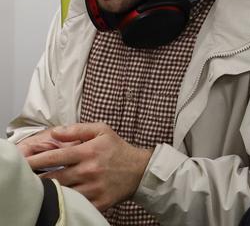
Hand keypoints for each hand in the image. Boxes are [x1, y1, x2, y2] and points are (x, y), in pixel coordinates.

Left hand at [26, 123, 152, 210]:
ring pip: (63, 193)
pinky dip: (66, 201)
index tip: (24, 163)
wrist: (141, 171)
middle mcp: (89, 170)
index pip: (55, 156)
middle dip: (38, 178)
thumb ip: (77, 129)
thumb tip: (55, 132)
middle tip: (28, 178)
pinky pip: (76, 204)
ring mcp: (94, 188)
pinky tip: (60, 198)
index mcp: (88, 152)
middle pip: (53, 178)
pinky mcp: (98, 202)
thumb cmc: (118, 149)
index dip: (35, 160)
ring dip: (50, 191)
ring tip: (41, 189)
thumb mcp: (102, 130)